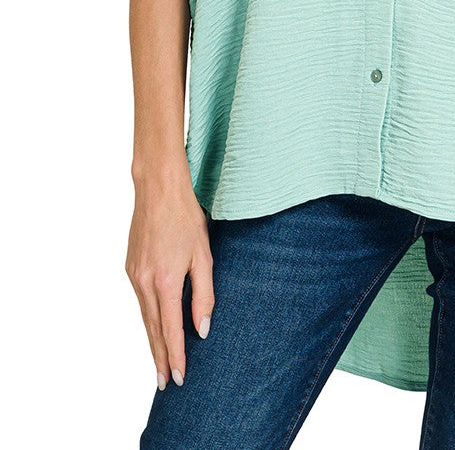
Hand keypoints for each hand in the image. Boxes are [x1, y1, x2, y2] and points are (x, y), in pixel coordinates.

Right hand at [126, 177, 214, 390]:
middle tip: (164, 384)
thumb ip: (204, 295)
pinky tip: (154, 328)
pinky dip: (148, 319)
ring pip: (145, 317)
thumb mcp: (204, 256)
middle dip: (160, 357)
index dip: (176, 355)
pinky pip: (140, 301)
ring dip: (152, 341)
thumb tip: (202, 329)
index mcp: (166, 282)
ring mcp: (134, 276)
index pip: (171, 329)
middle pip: (153, 330)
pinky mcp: (130, 268)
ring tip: (160, 363)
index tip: (178, 378)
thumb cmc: (186, 218)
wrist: (158, 190)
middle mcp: (145, 283)